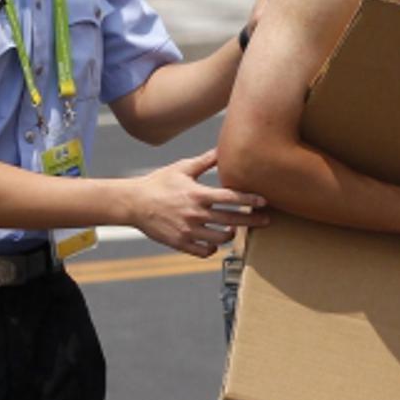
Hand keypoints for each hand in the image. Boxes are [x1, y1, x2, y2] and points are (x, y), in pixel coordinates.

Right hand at [129, 148, 268, 256]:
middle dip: (252, 220)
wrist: (133, 203)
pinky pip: (204, 251)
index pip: (231, 198)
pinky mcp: (180, 243)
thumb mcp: (182, 168)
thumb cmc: (159, 183)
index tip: (265, 201)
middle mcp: (195, 214)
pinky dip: (213, 248)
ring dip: (232, 234)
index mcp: (198, 194)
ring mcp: (188, 231)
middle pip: (232, 220)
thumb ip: (206, 161)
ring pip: (221, 238)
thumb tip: (224, 148)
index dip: (250, 200)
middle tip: (267, 220)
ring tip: (234, 229)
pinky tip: (215, 241)